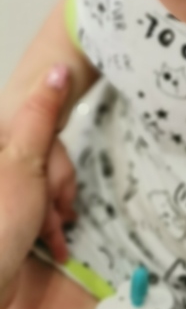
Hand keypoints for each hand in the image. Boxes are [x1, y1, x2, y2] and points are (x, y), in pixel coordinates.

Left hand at [0, 65, 71, 308]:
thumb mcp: (25, 159)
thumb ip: (42, 112)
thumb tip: (57, 67)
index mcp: (0, 143)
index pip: (34, 125)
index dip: (52, 151)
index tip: (53, 173)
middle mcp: (0, 160)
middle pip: (38, 155)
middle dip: (55, 185)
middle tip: (56, 209)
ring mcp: (0, 189)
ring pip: (38, 181)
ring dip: (52, 206)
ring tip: (54, 231)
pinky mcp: (1, 214)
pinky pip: (30, 205)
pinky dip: (44, 221)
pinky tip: (53, 240)